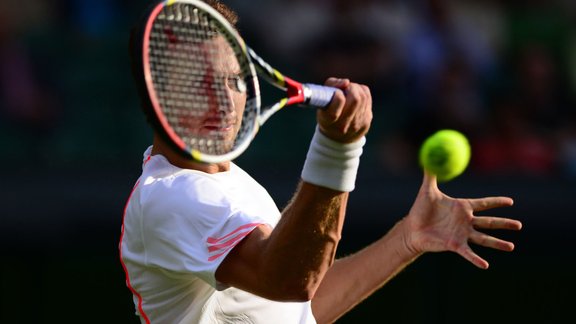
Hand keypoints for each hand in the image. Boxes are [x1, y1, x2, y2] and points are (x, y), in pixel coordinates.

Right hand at [316, 78, 371, 143]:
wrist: (337, 138)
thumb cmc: (327, 113)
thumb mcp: (321, 101)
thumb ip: (330, 86)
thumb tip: (346, 82)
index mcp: (328, 120)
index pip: (339, 101)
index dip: (339, 93)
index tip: (336, 93)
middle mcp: (343, 125)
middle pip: (355, 99)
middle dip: (351, 88)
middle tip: (345, 88)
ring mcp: (357, 124)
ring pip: (363, 97)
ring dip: (357, 89)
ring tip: (350, 90)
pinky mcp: (366, 121)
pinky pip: (367, 98)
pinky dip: (362, 92)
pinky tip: (356, 95)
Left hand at [403, 171, 522, 268]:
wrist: (412, 229)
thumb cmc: (420, 210)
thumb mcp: (426, 190)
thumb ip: (430, 174)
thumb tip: (430, 157)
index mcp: (461, 207)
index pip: (483, 204)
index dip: (496, 202)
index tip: (511, 201)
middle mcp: (465, 221)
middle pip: (489, 222)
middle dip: (504, 223)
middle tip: (519, 225)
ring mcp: (461, 234)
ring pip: (483, 239)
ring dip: (497, 243)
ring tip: (511, 246)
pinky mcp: (454, 245)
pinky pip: (468, 253)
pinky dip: (476, 259)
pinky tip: (486, 265)